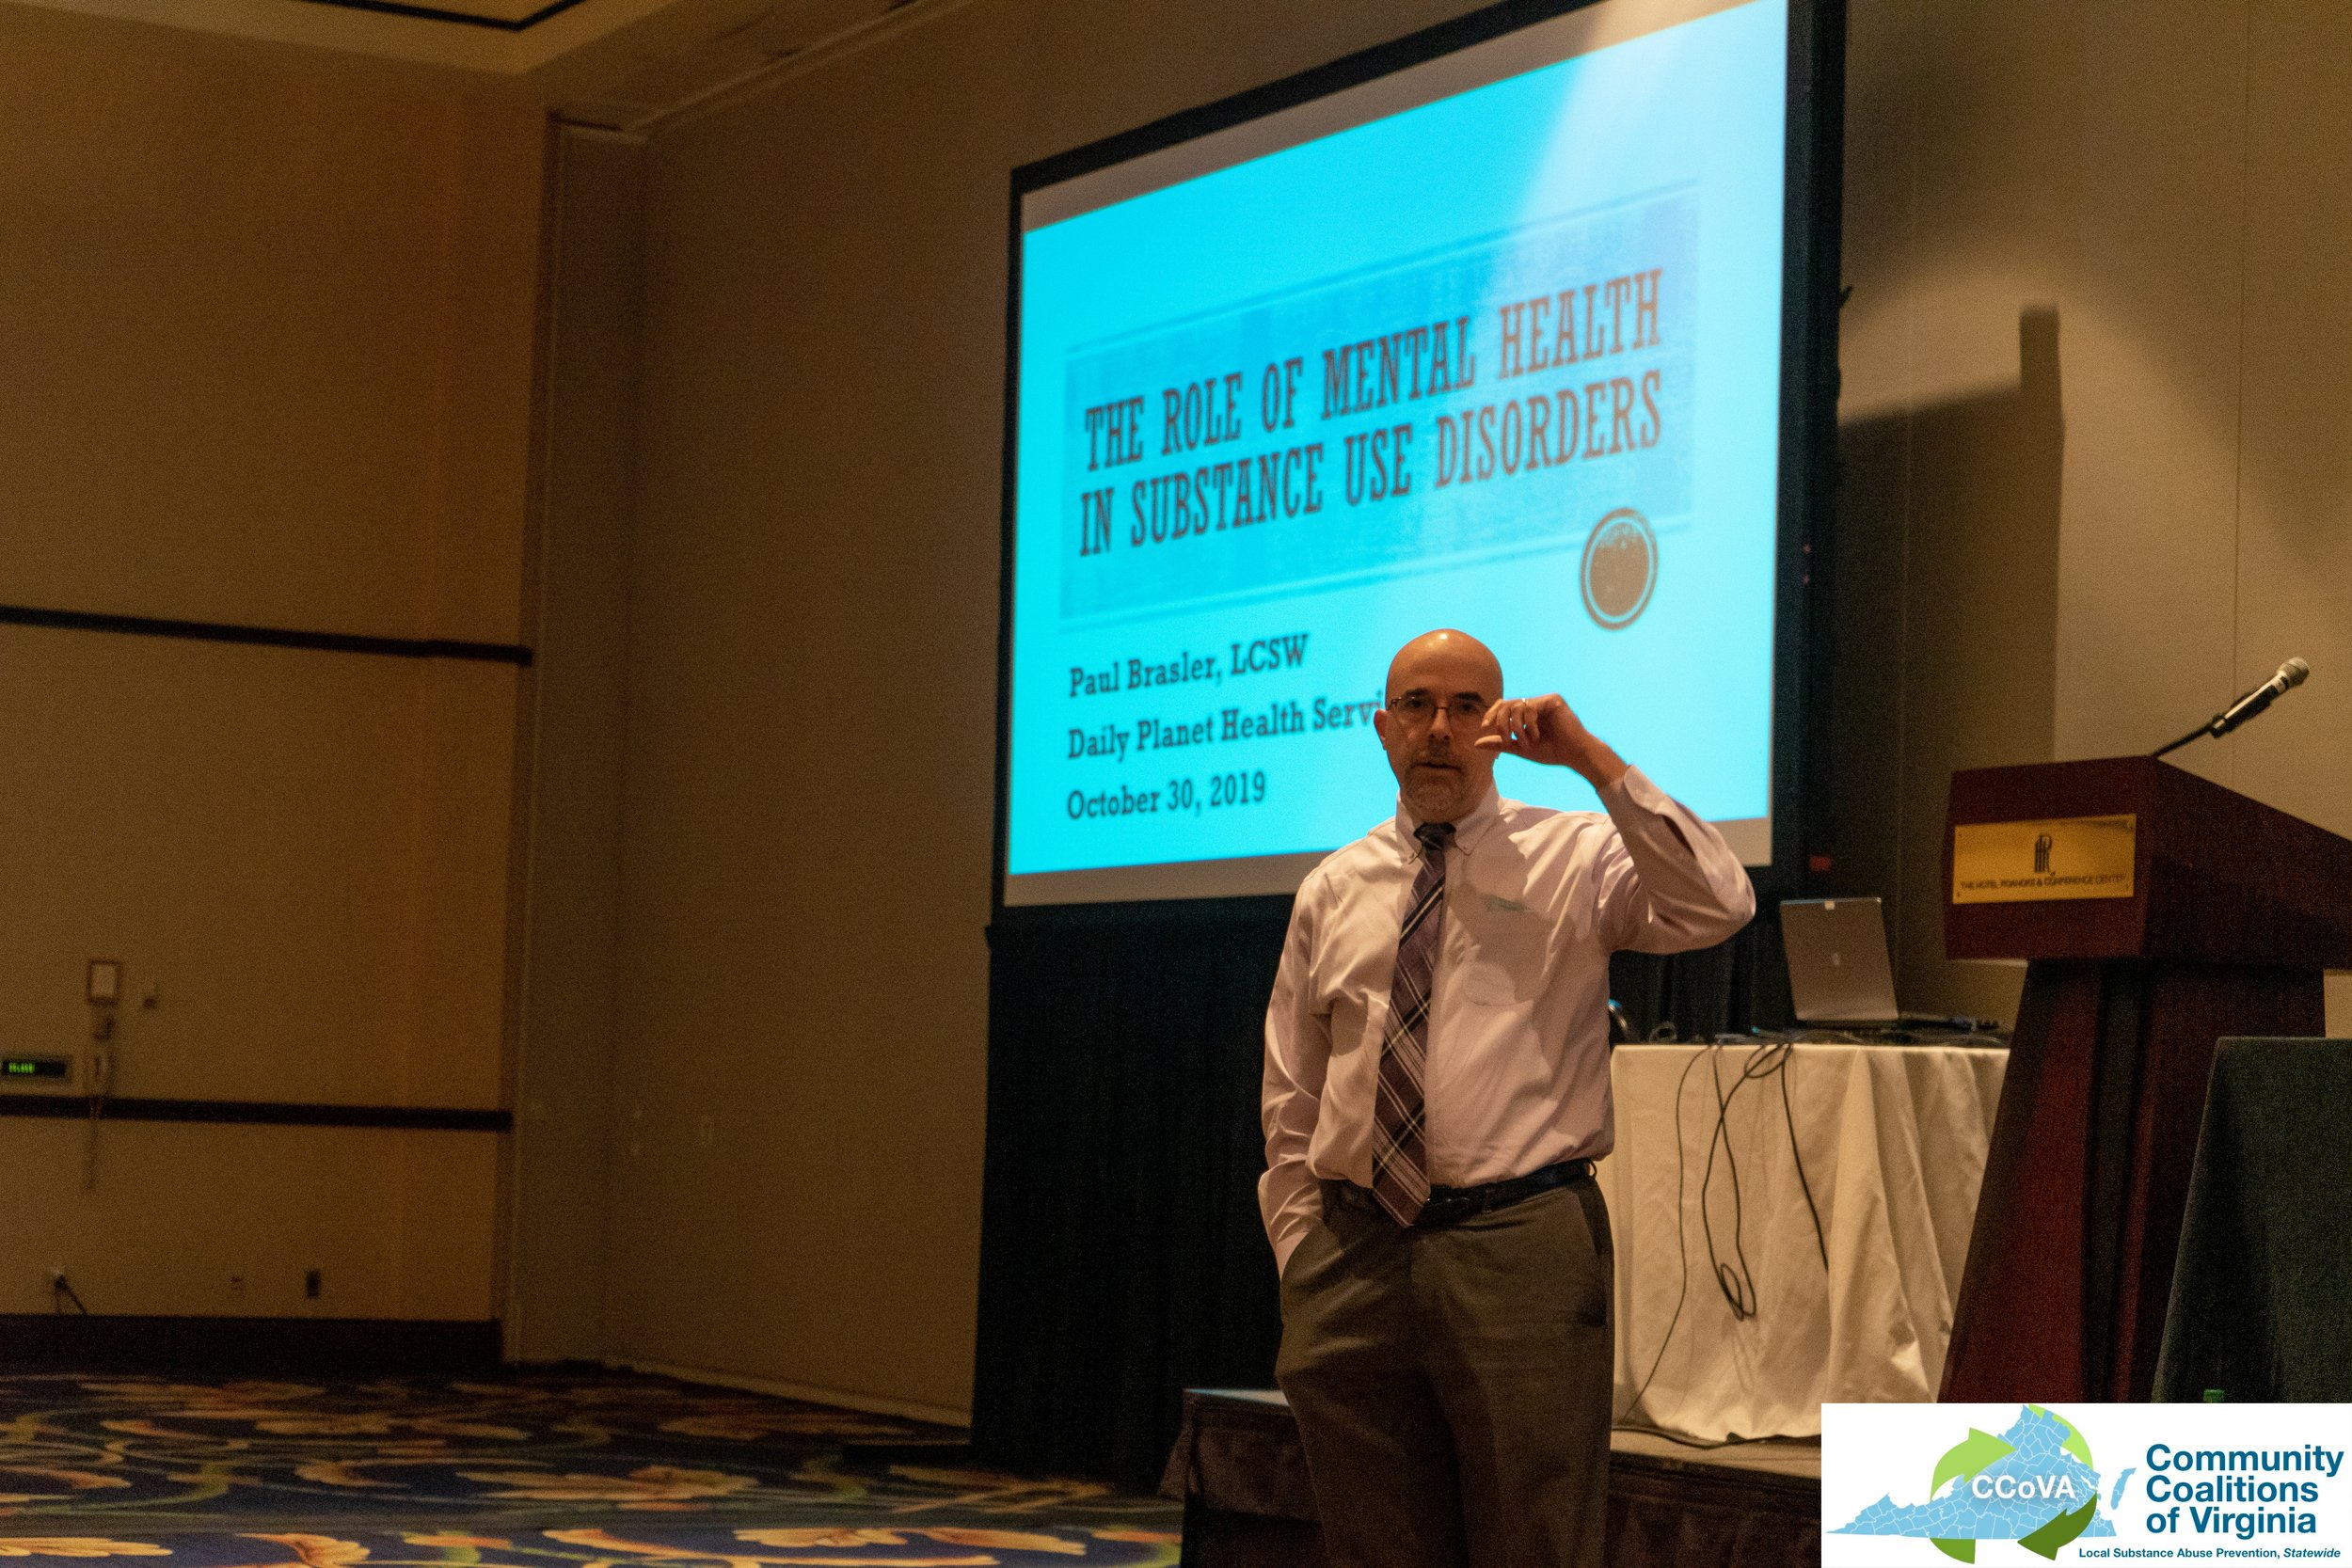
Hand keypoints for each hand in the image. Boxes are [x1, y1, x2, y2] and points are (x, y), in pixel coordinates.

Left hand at [1475, 693, 1628, 787]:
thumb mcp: (1520, 748)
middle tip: (1506, 739)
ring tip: (1526, 743)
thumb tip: (1476, 743)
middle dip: (1500, 722)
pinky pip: (1530, 708)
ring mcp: (1544, 701)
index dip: (1491, 714)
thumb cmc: (1551, 752)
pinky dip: (1529, 725)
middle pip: (1506, 703)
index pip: (1503, 706)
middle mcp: (1534, 704)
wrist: (1573, 755)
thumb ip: (1500, 744)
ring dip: (1516, 728)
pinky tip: (1536, 737)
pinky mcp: (1553, 700)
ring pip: (1516, 706)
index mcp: (1527, 713)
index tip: (1484, 727)